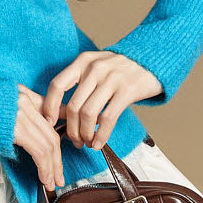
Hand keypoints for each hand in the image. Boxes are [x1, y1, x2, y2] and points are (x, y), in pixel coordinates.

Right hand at [12, 84, 65, 193]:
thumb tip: (28, 139)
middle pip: (52, 133)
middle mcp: (24, 100)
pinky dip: (45, 167)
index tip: (61, 155)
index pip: (50, 115)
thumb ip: (15, 119)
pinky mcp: (15, 126)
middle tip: (59, 176)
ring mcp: (20, 112)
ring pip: (49, 144)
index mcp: (22, 93)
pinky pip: (39, 150)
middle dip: (58, 159)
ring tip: (52, 182)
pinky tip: (44, 178)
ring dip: (53, 167)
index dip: (61, 137)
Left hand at [41, 50, 163, 151]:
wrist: (152, 59)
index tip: (50, 123)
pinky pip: (107, 118)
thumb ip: (80, 83)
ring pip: (88, 114)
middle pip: (73, 106)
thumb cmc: (120, 68)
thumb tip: (61, 112)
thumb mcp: (97, 66)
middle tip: (74, 141)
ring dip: (85, 134)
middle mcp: (95, 68)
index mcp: (83, 62)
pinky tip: (98, 143)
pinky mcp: (127, 91)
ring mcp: (111, 79)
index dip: (50, 107)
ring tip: (87, 142)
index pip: (57, 85)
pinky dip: (100, 135)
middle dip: (71, 129)